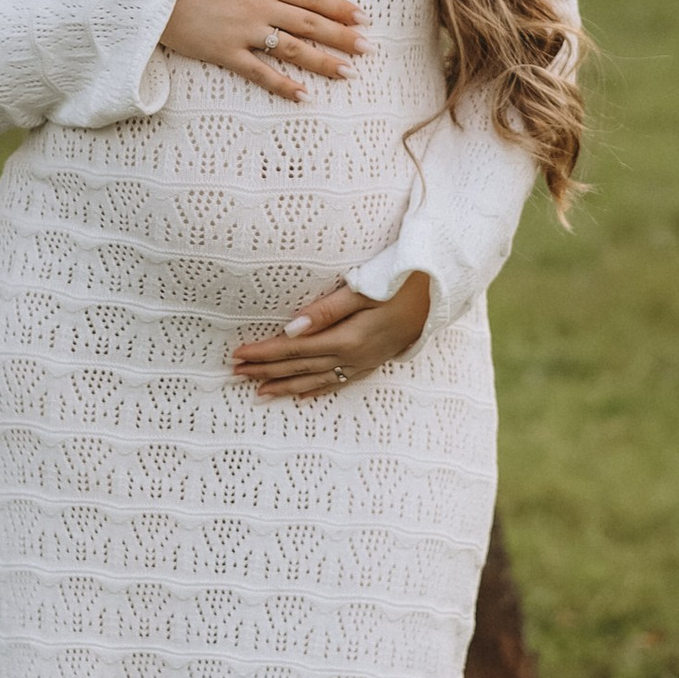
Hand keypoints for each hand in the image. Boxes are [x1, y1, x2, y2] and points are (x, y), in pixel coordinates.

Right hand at [160, 0, 365, 101]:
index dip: (340, 7)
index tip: (363, 18)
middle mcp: (258, 6)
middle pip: (310, 24)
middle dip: (343, 37)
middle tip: (368, 49)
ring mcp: (242, 32)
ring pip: (292, 49)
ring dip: (323, 62)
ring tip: (349, 72)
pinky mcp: (224, 53)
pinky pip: (259, 72)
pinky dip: (282, 85)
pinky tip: (303, 95)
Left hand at [231, 275, 431, 397]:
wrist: (443, 294)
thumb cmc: (402, 282)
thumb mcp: (365, 288)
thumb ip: (326, 309)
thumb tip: (290, 329)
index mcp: (347, 338)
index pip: (293, 349)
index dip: (263, 353)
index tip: (238, 354)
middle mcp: (354, 357)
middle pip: (299, 367)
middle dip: (266, 371)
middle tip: (235, 373)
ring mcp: (365, 362)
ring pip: (316, 380)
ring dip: (285, 386)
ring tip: (258, 392)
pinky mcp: (373, 361)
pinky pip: (338, 381)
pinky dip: (316, 389)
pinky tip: (303, 395)